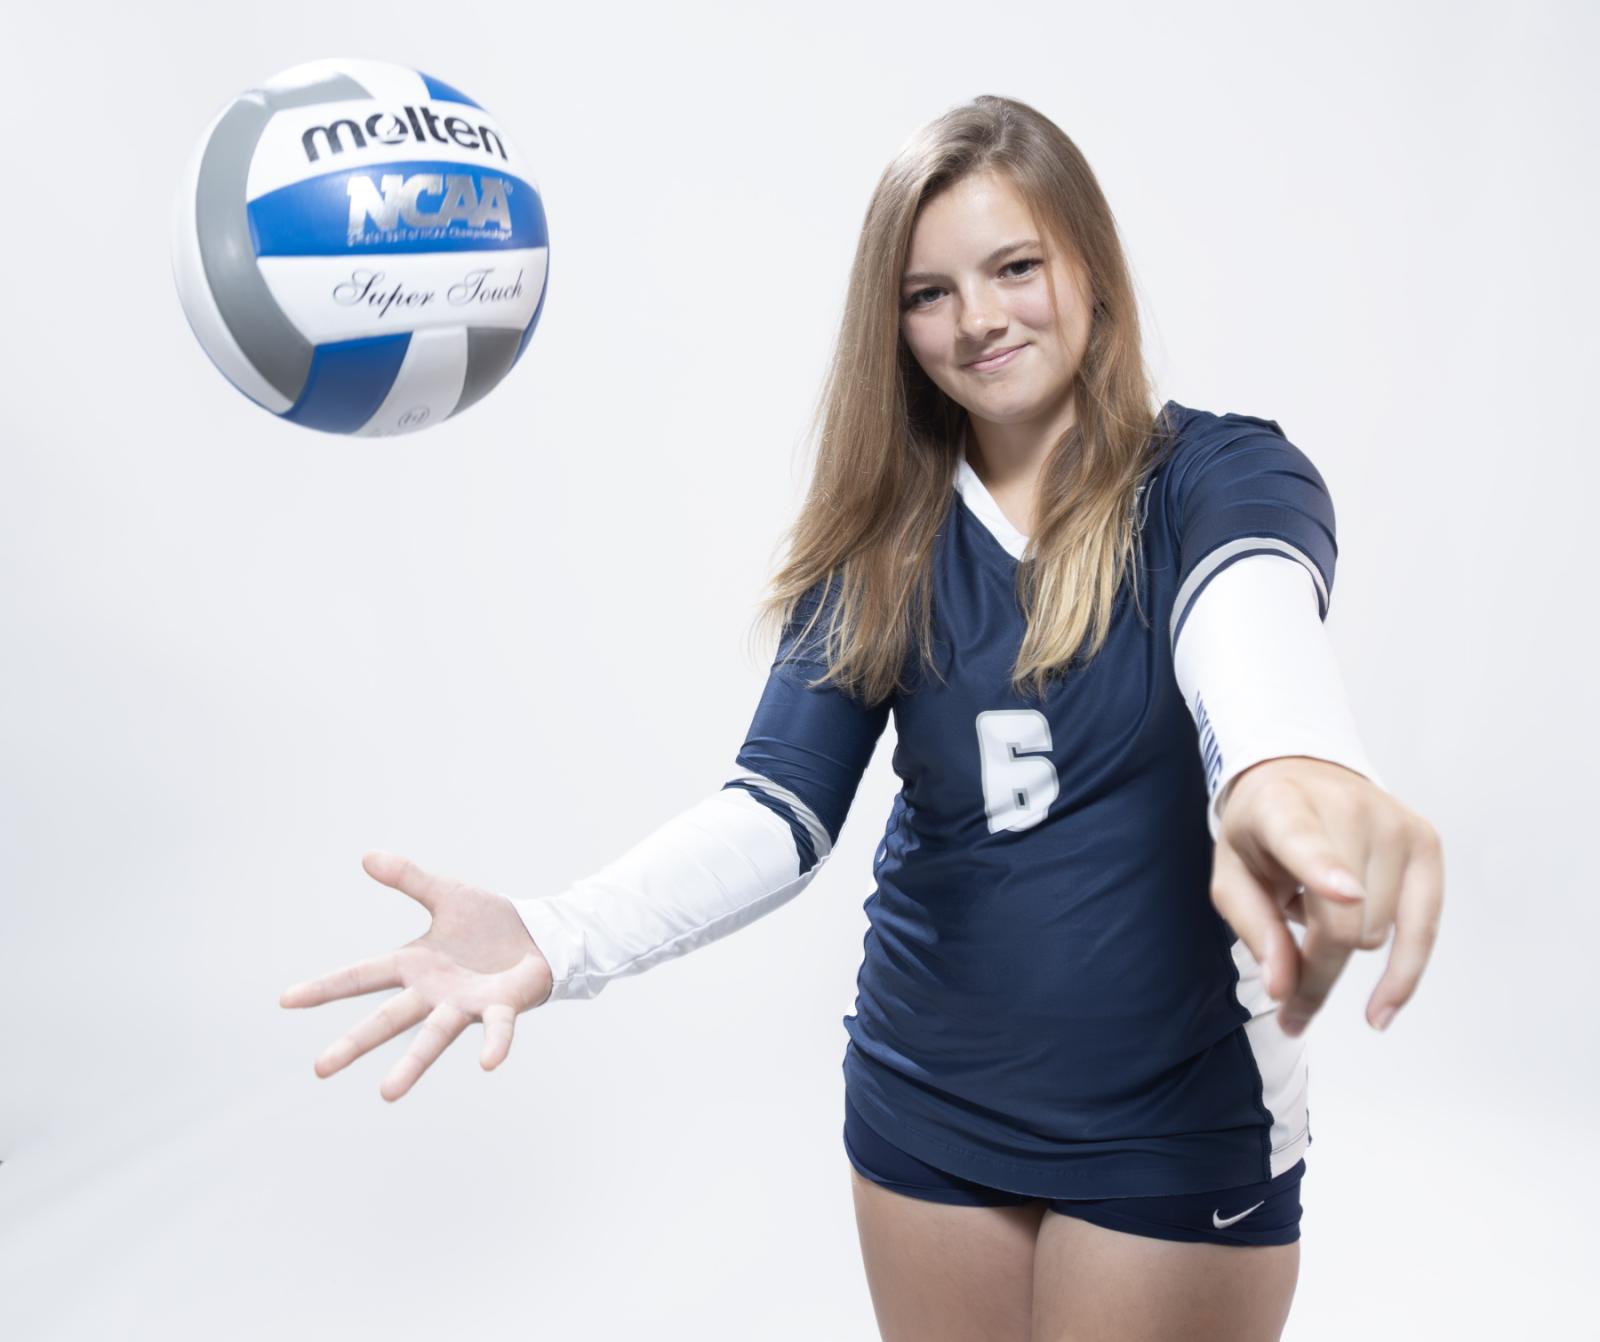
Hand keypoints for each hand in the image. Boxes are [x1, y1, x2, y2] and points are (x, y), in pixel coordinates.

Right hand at [279, 851, 553, 1100]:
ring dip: (413, 1065)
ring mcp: (466, 1004)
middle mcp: (434, 992)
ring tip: (387, 1094)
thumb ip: (410, 878)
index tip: (286, 999)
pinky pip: (498, 1029)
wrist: (539, 935)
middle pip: (388, 1019)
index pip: (361, 975)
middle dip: (355, 1043)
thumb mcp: (447, 893)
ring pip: (434, 1036)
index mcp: (415, 965)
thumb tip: (367, 855)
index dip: (325, 986)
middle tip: (319, 1069)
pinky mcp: (502, 1007)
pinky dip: (495, 1045)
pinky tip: (489, 1064)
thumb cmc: (490, 922)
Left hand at [1210, 756, 1443, 1037]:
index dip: (1325, 870)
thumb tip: (1284, 989)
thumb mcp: (1232, 873)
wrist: (1301, 776)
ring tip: (1318, 910)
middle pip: (1343, 922)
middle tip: (1290, 1005)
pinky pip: (1425, 929)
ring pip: (1376, 934)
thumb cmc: (1263, 831)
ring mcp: (1394, 823)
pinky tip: (1381, 1009)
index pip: (1304, 842)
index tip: (1346, 894)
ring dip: (1342, 947)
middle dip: (1314, 973)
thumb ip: (1254, 929)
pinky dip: (1403, 975)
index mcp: (1282, 808)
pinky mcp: (1427, 842)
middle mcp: (1347, 808)